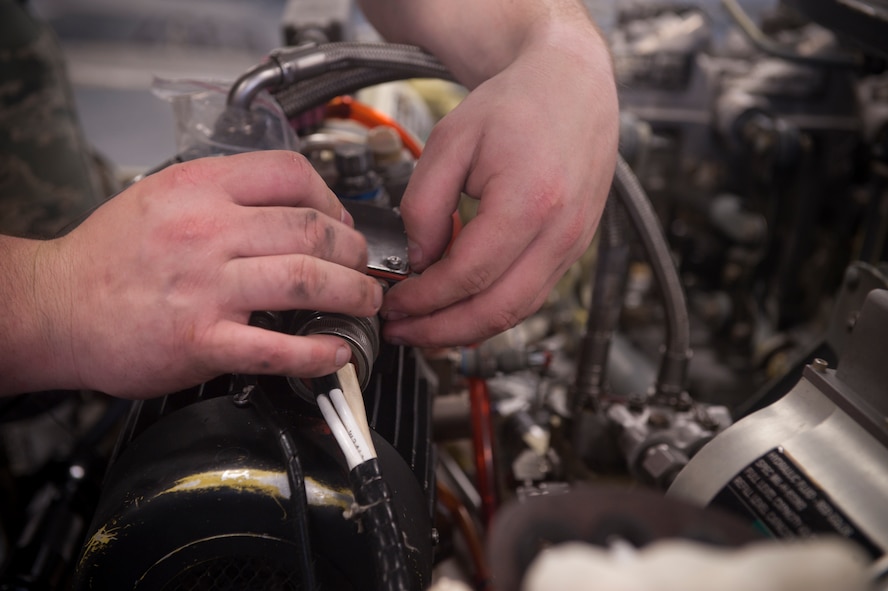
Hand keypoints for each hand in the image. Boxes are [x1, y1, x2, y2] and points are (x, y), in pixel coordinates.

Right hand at [18, 150, 380, 397]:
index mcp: (200, 189)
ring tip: (366, 303)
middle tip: (365, 267)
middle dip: (354, 251)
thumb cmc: (109, 256)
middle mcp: (206, 231)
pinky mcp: (201, 340)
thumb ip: (225, 196)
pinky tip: (335, 352)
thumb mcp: (163, 197)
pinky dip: (317, 352)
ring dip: (353, 295)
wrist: (55, 308)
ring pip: (306, 280)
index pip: (290, 174)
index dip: (332, 198)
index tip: (342, 221)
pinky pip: (277, 346)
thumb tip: (292, 207)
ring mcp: (206, 287)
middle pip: (311, 229)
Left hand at [379, 22, 617, 346]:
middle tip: (404, 333)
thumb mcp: (451, 141)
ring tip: (425, 329)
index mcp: (530, 201)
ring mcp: (573, 245)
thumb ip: (424, 205)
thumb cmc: (517, 105)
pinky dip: (492, 311)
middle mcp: (560, 232)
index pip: (467, 275)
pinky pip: (531, 296)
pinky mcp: (572, 249)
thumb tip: (418, 262)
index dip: (424, 299)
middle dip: (441, 331)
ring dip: (466, 330)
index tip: (394, 304)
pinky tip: (460, 308)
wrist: (572, 86)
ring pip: (517, 314)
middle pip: (496, 311)